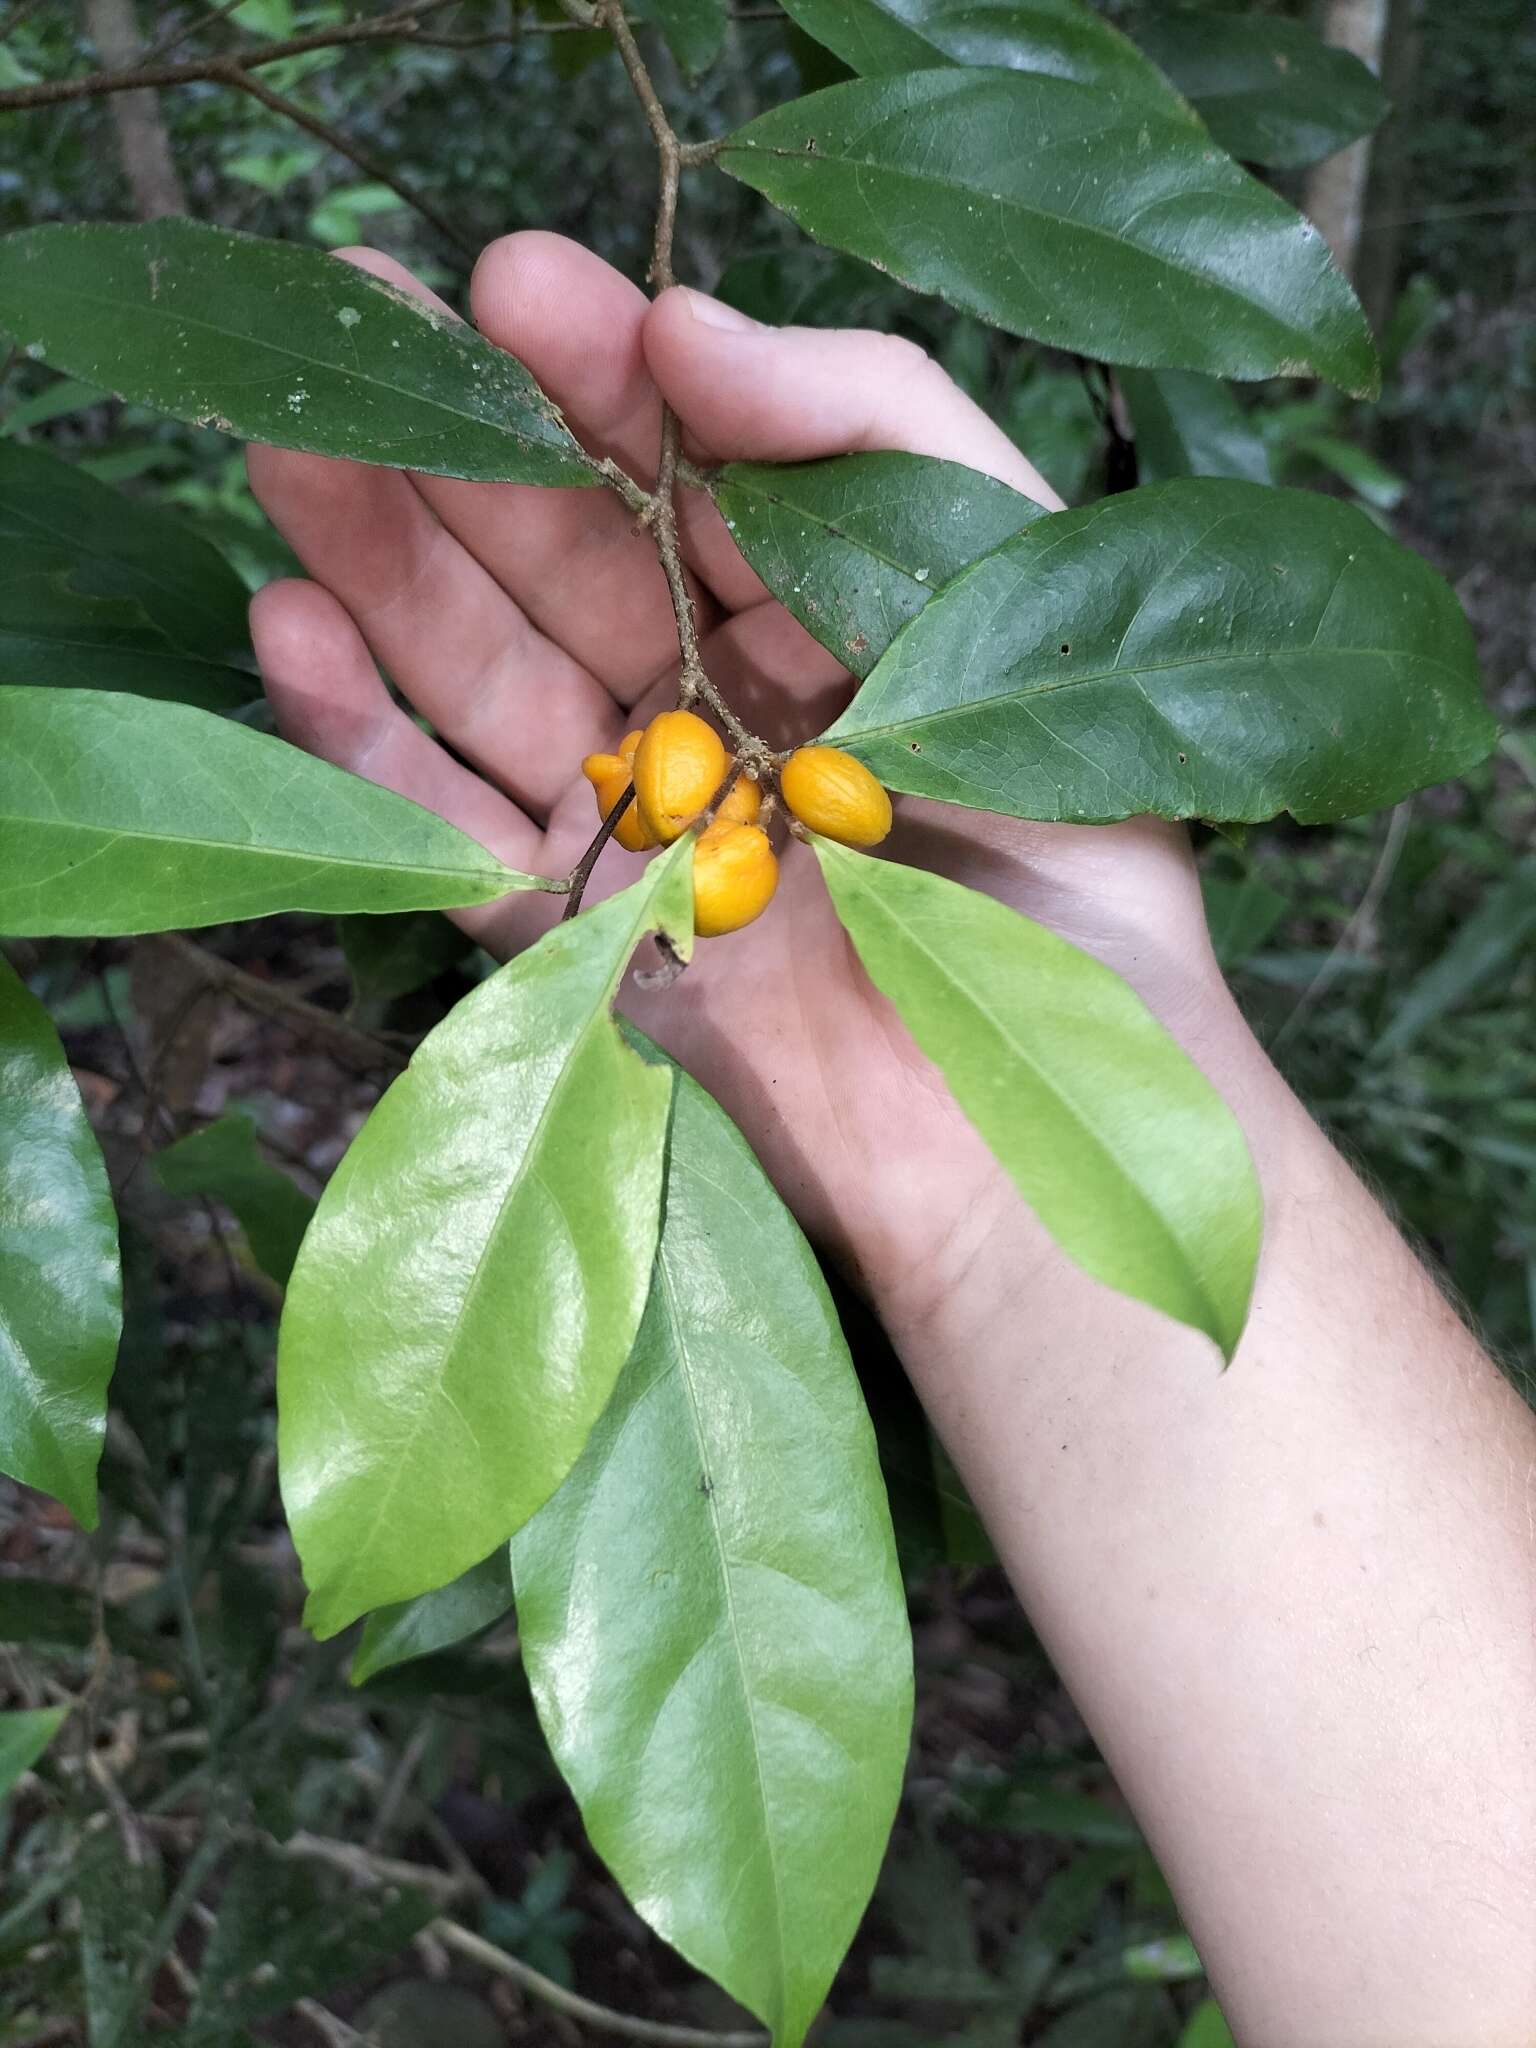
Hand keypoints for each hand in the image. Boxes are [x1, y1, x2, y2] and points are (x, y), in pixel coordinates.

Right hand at [248, 232, 1217, 1300]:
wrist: (1048, 1110)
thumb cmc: (1076, 853)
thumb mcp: (1012, 577)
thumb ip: (871, 422)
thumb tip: (680, 321)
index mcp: (828, 620)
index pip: (685, 470)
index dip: (597, 373)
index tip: (510, 280)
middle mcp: (722, 710)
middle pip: (563, 562)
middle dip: (457, 443)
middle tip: (346, 319)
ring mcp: (644, 827)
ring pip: (485, 676)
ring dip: (384, 564)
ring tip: (289, 438)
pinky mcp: (586, 945)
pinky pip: (452, 835)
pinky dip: (369, 745)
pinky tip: (294, 627)